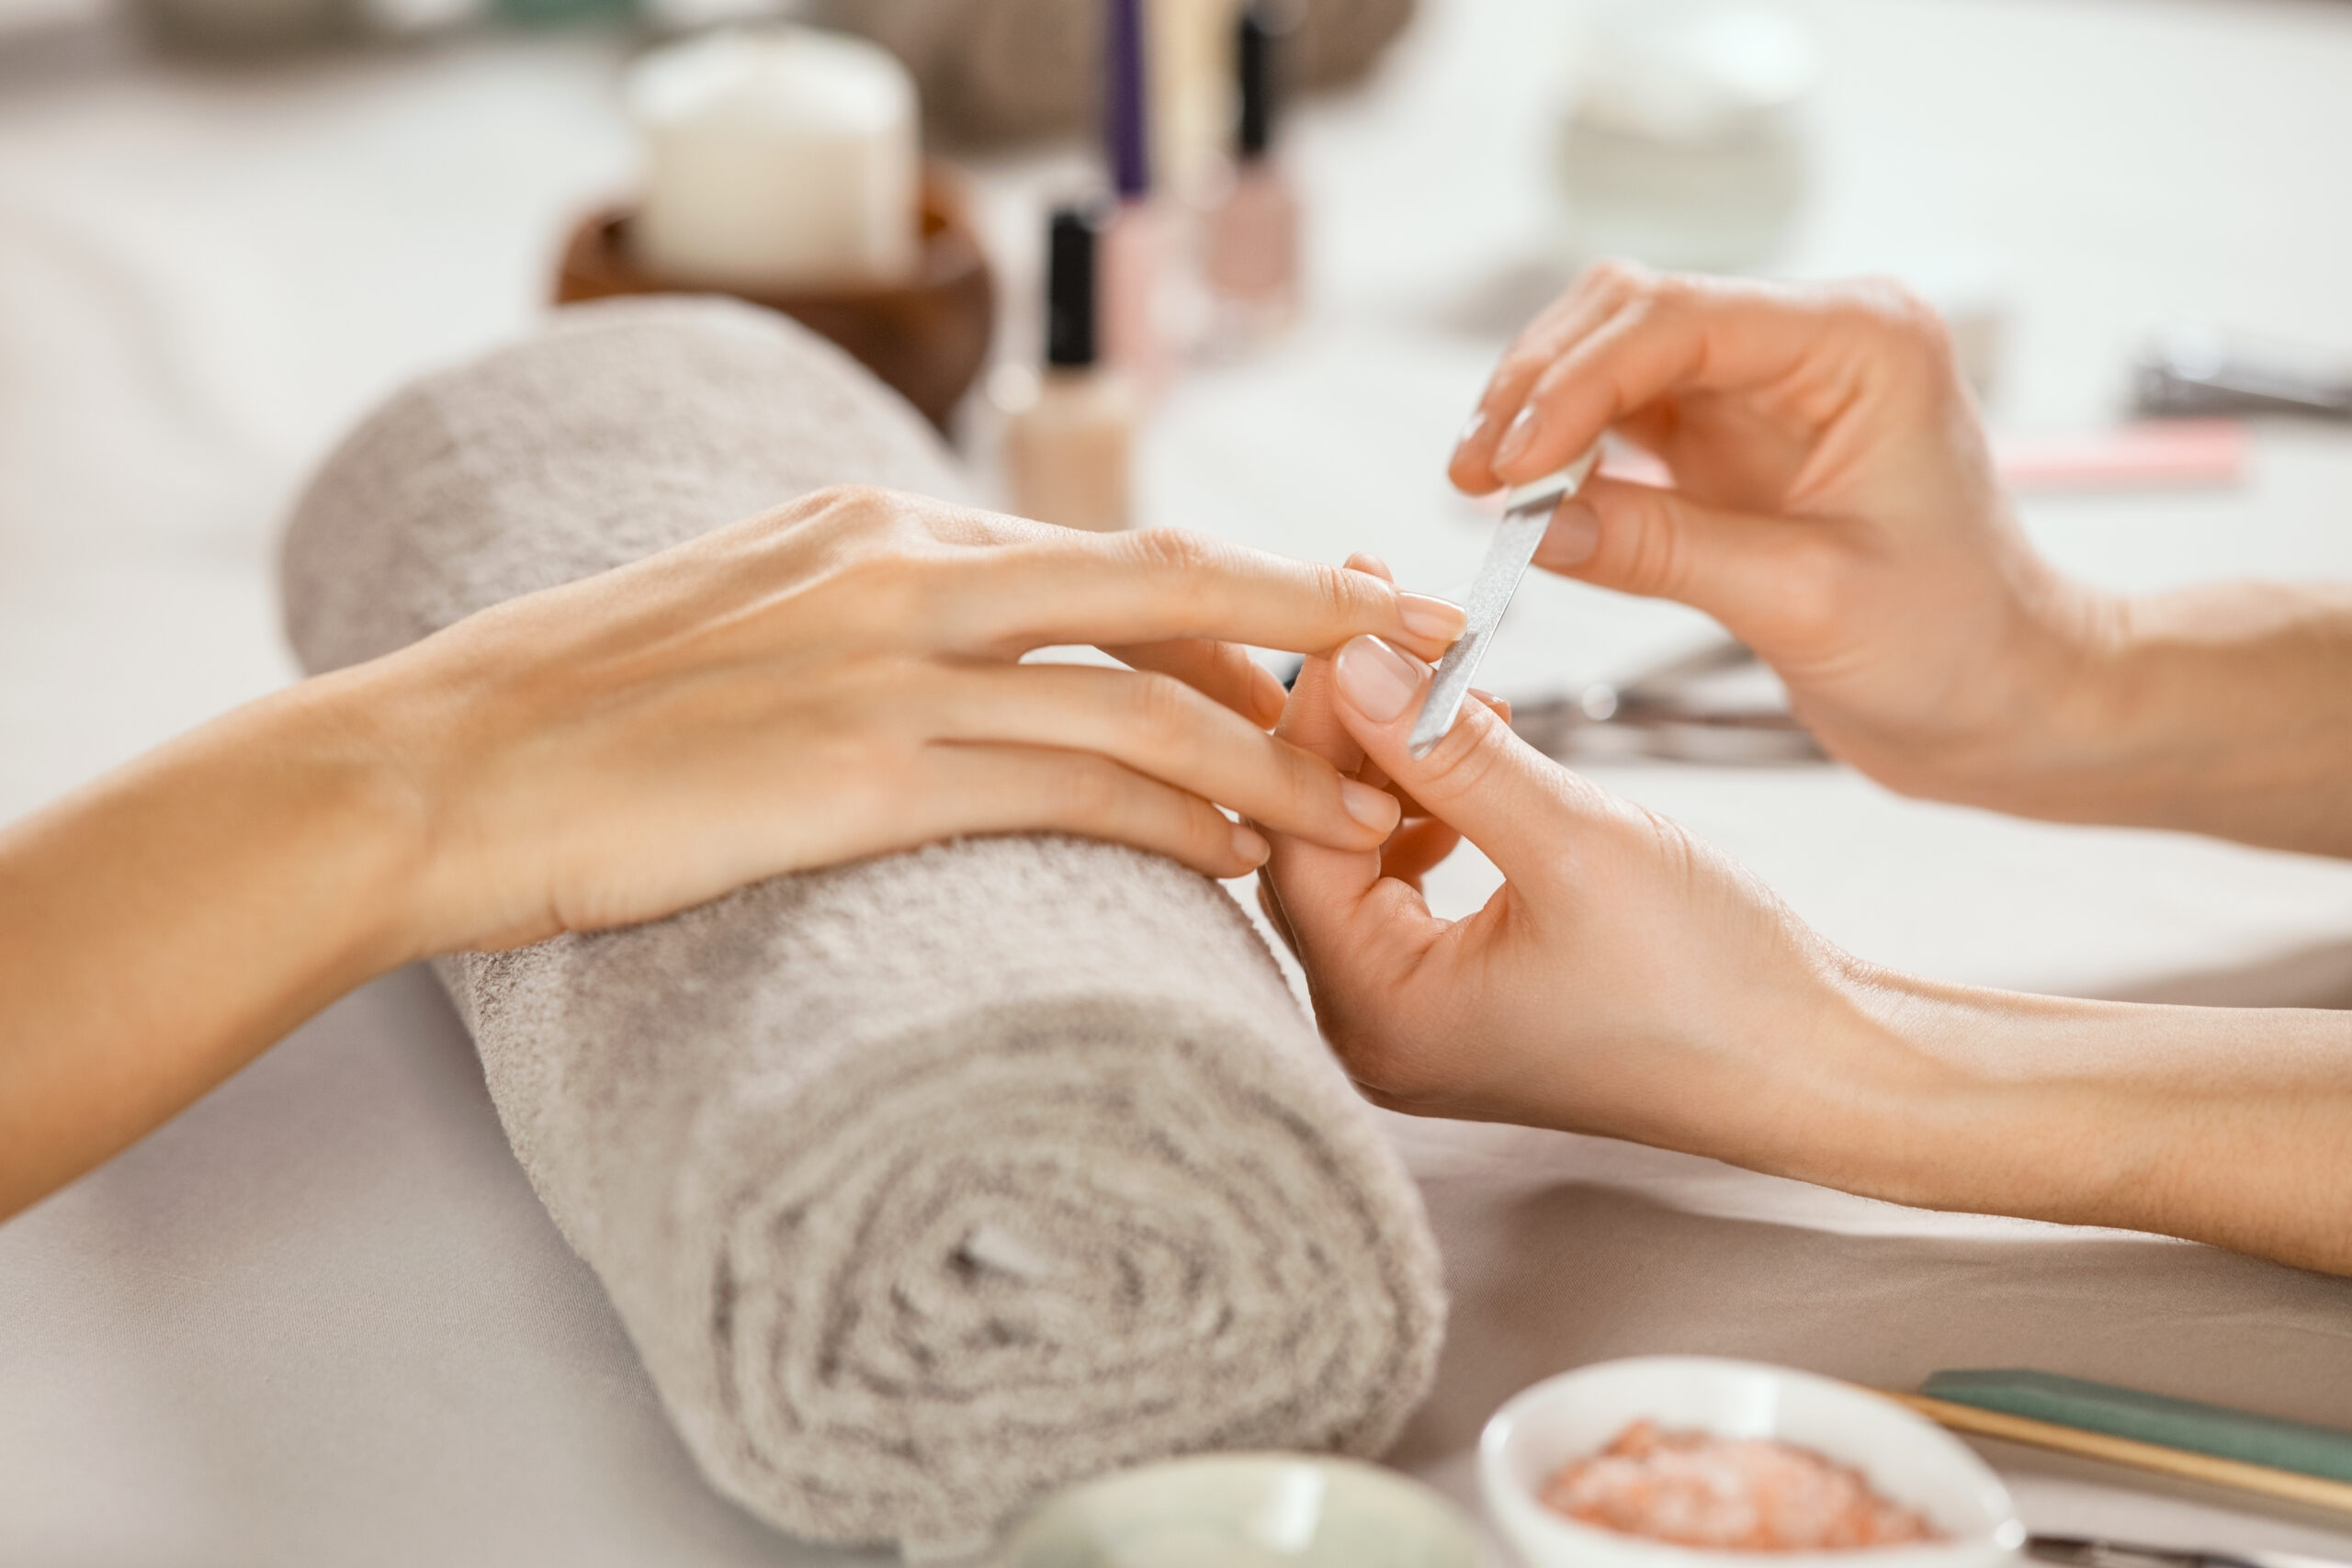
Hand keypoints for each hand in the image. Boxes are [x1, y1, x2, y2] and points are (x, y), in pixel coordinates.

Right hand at [364, 485, 1467, 954]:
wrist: (437, 767)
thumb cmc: (576, 711)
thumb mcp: (742, 614)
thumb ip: (868, 617)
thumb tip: (977, 667)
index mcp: (878, 523)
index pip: (1106, 553)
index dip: (1240, 597)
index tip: (1329, 631)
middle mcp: (903, 569)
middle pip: (1169, 585)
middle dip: (1322, 623)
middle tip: (1442, 661)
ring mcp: (885, 666)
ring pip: (1142, 701)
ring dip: (1277, 758)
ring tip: (1376, 813)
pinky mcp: (857, 772)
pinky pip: (1065, 790)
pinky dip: (1174, 821)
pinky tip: (1243, 858)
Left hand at [1258, 562, 1923, 1178]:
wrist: (1816, 1066)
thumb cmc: (1712, 982)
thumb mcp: (1574, 842)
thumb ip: (1452, 752)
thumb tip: (1356, 661)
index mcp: (1381, 1016)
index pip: (1297, 842)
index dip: (1320, 724)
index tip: (1357, 622)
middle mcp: (1377, 1030)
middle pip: (1314, 849)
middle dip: (1353, 737)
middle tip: (1390, 631)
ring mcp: (1418, 1019)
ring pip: (1359, 859)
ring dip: (1395, 767)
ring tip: (1452, 687)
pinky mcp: (1464, 997)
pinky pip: (1405, 884)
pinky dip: (1430, 810)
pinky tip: (1475, 756)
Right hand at [1446, 262, 2111, 811]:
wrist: (2008, 701)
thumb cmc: (1953, 647)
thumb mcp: (1804, 600)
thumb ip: (1663, 550)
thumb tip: (1528, 524)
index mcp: (1861, 342)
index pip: (1679, 320)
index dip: (1573, 386)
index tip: (1503, 468)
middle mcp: (1811, 341)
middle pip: (1631, 312)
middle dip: (1538, 387)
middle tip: (1472, 480)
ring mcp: (1765, 387)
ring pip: (1612, 356)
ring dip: (1537, 413)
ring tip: (1479, 492)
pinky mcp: (1731, 440)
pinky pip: (1621, 420)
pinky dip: (1563, 454)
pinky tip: (1520, 502)